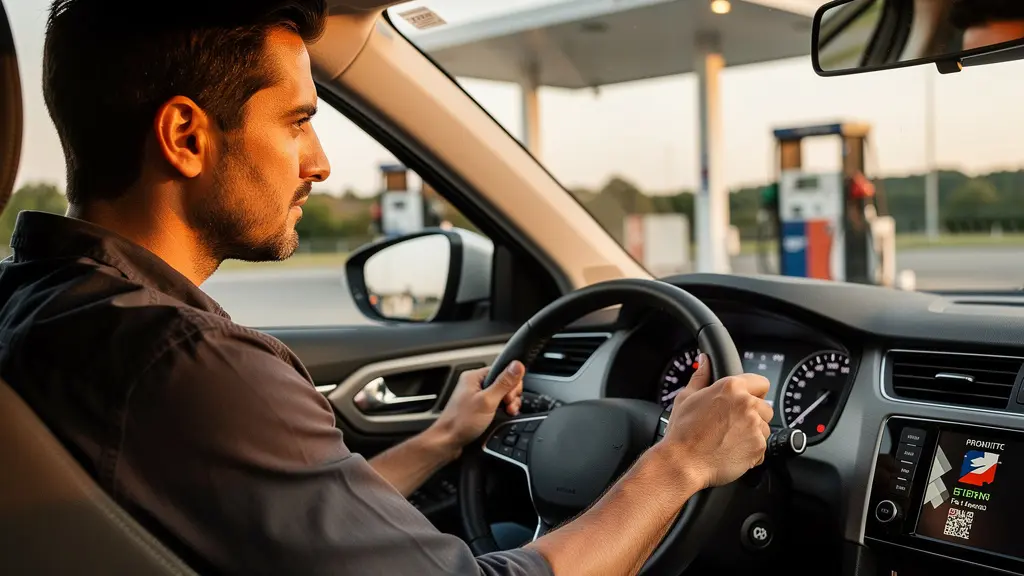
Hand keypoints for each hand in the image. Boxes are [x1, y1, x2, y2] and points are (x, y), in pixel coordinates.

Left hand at [431, 361, 524, 450]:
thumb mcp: (487, 401)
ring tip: (506, 413)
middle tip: (508, 406)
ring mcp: (476, 396)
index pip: (503, 370)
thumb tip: (517, 365)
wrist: (448, 441)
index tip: (509, 397)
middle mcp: (475, 384)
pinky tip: (502, 416)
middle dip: (510, 396)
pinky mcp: (478, 407)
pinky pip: (496, 404)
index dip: (511, 384)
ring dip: (508, 404)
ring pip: (501, 395)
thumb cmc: (461, 422)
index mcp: (475, 376)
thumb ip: (504, 383)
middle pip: (504, 383)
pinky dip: (502, 410)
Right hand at [663, 353, 772, 488]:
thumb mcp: (686, 397)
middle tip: (732, 424)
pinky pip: (762, 447)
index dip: (753, 391)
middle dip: (753, 414)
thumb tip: (705, 361)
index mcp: (731, 387)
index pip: (761, 382)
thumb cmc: (683, 431)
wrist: (683, 462)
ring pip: (765, 427)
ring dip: (753, 433)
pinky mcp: (759, 446)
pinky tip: (732, 450)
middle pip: (765, 406)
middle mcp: (747, 404)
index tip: (746, 400)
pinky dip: (751, 450)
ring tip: (730, 439)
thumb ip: (701, 376)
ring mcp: (755, 426)